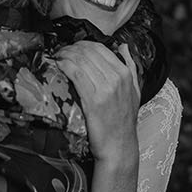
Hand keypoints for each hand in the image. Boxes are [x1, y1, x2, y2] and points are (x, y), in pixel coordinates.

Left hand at [54, 42, 139, 165]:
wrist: (119, 146)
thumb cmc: (124, 121)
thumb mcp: (135, 91)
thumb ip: (131, 66)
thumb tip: (124, 47)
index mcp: (125, 73)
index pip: (99, 48)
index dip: (81, 45)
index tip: (71, 48)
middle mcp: (116, 78)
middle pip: (88, 51)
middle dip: (70, 48)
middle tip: (60, 52)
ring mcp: (105, 89)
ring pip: (80, 60)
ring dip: (65, 55)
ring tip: (57, 57)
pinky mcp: (92, 100)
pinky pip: (76, 74)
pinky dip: (64, 66)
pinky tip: (58, 66)